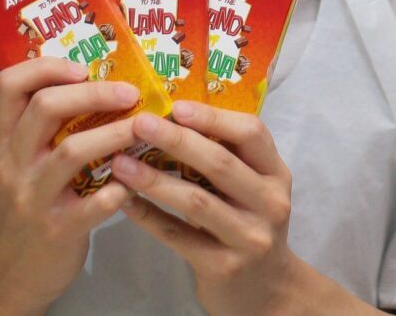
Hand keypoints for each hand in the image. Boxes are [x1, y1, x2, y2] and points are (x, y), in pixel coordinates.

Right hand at [0, 56, 139, 315]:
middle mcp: (13, 162)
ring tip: (143, 127)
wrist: (9, 274)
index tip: (82, 68)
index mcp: (2, 139)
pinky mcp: (57, 229)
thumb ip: (40, 126)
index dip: (46, 67)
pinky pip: (92, 205)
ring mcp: (33, 197)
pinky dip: (118, 189)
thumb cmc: (24, 204)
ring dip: (114, 133)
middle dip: (94, 93)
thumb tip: (95, 80)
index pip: (8, 84)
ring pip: (72, 151)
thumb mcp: (17, 161)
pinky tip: (133, 182)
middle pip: (45, 107)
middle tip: (130, 93)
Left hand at [111, 100, 374, 314]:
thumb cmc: (247, 219)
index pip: (252, 133)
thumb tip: (170, 112)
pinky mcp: (223, 267)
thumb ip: (226, 153)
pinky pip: (178, 236)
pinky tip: (124, 200)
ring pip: (196, 201)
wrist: (265, 290)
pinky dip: (148, 216)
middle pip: (220, 163)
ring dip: (154, 179)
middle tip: (139, 124)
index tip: (176, 105)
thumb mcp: (251, 184)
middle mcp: (269, 203)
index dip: (213, 117)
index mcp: (275, 172)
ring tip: (120, 162)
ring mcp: (248, 238)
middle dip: (176, 140)